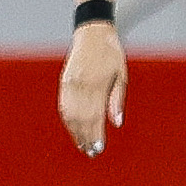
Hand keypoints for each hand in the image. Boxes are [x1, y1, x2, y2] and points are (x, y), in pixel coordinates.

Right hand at [58, 25, 127, 156]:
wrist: (92, 33)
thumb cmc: (111, 54)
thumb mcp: (121, 75)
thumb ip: (117, 99)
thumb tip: (116, 123)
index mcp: (96, 83)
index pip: (94, 116)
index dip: (95, 134)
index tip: (99, 148)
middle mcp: (81, 85)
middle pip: (81, 118)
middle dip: (86, 138)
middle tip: (91, 153)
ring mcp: (70, 83)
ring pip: (70, 114)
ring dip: (75, 132)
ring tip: (82, 146)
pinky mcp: (64, 82)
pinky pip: (64, 106)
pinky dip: (68, 120)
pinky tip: (73, 130)